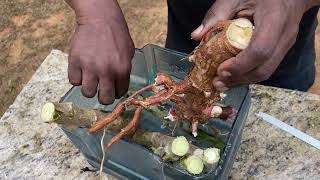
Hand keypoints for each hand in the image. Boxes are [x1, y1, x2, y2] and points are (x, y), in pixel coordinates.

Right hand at [67, 0, 133, 103]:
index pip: (120, 93)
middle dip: (103, 96)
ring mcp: (90, 67)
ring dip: (89, 88)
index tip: (112, 88)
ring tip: (90, 79)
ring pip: (87, 93)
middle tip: (101, 89)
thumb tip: (119, 85)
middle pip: (105, 99)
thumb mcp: (129, 52)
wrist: (100, 18)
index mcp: (123, 70)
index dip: (116, 92)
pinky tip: (81, 70)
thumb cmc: (116, 34)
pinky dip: (77, 78)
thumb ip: (125, 70)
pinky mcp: (75, 61)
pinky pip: (74, 81)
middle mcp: (107, 71)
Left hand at [191, 0, 314, 90]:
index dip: (240, 65)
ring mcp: (286, 44)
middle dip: (239, 78)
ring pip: (267, 72)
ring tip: (222, 83)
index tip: (220, 70)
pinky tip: (233, 76)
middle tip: (217, 82)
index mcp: (274, 18)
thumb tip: (196, 36)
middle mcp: (285, 35)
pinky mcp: (283, 49)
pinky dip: (249, 74)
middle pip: (264, 68)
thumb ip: (216, 15)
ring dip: (243, 80)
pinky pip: (267, 67)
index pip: (260, 50)